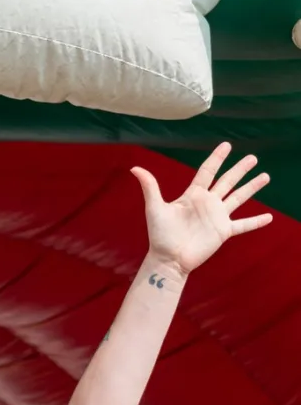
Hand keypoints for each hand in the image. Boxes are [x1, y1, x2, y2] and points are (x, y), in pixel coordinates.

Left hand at [131, 143, 271, 275]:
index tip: (226, 146)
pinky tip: (270, 217)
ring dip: (252, 187)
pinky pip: (243, 225)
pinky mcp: (223, 232)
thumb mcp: (155, 208)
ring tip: (265, 176)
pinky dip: (256, 222)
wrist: (168, 259)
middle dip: (240, 169)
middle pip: (227, 181)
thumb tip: (134, 168)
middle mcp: (207, 203)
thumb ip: (150, 187)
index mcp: (193, 195)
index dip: (217, 158)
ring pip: (238, 198)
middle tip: (253, 157)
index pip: (207, 171)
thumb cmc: (160, 235)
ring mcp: (217, 217)